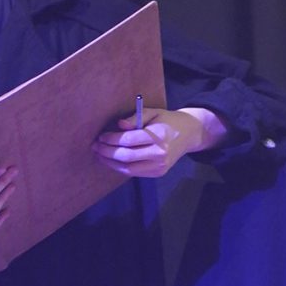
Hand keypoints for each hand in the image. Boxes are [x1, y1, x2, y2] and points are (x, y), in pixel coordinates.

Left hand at [92, 105, 226, 177]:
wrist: (189, 134)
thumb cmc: (168, 121)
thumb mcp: (154, 112)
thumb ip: (135, 117)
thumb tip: (119, 125)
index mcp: (158, 136)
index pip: (129, 140)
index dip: (112, 140)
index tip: (101, 137)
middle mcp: (159, 153)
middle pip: (126, 156)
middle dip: (108, 152)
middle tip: (96, 146)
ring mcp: (159, 166)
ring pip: (128, 168)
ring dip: (111, 163)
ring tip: (100, 155)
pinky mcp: (158, 173)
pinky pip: (135, 172)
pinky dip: (121, 168)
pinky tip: (112, 161)